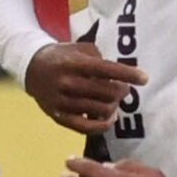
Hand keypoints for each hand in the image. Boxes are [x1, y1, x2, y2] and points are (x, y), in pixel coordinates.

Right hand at [25, 42, 146, 133]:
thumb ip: (100, 58)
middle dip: (122, 91)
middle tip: (124, 89)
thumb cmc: (62, 57)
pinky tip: (110, 118)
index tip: (144, 79)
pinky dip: (104, 125)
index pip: (107, 70)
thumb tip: (121, 74)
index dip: (128, 74)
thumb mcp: (79, 49)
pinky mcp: (60, 117)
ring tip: (115, 102)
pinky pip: (88, 128)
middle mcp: (68, 83)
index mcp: (74, 64)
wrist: (31, 68)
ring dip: (114, 107)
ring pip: (101, 110)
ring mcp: (63, 102)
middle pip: (108, 92)